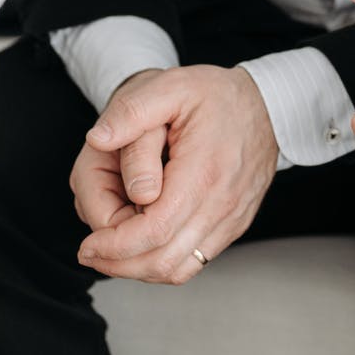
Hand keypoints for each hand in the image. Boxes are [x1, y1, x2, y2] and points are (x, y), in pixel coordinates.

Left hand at [73, 65, 279, 284]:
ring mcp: (230, 219)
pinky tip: (143, 245)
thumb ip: (131, 112)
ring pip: (179, 269)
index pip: (155, 231)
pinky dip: (163, 262)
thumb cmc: (217, 96)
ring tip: (111, 252)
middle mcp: (221, 204)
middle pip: (164, 261)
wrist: (266, 105)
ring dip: (139, 269)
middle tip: (91, 252)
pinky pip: (195, 261)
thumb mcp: (170, 85)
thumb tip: (98, 141)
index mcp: (202, 172)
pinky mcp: (233, 226)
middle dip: (119, 264)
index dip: (115, 246)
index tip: (89, 244)